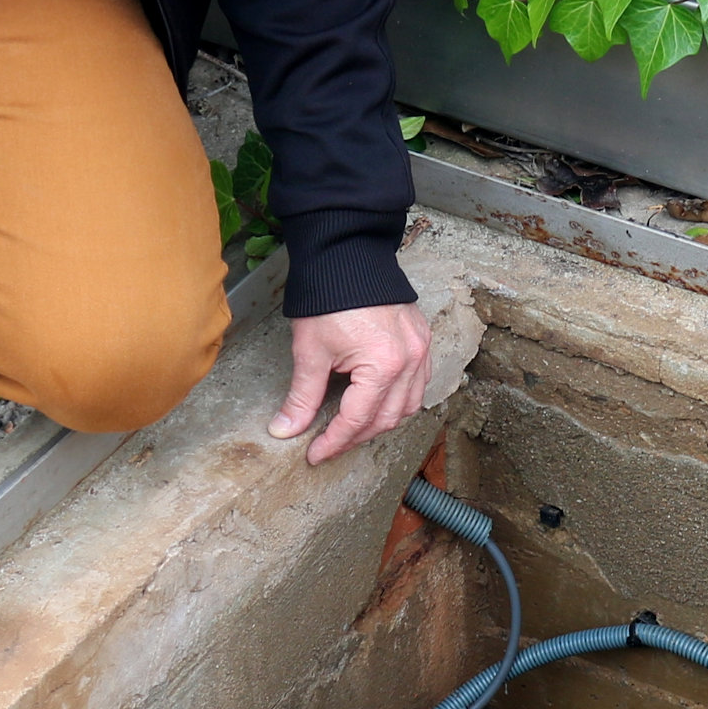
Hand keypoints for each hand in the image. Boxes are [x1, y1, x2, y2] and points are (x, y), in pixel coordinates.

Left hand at [270, 302, 432, 463]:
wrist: (347, 254)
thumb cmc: (328, 297)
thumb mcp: (310, 351)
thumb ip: (301, 397)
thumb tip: (285, 430)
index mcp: (383, 365)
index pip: (358, 420)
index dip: (334, 442)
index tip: (315, 454)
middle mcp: (411, 360)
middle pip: (386, 419)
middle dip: (356, 436)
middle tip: (328, 444)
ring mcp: (421, 349)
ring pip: (408, 405)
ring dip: (381, 421)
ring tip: (352, 427)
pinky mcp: (422, 338)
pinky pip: (419, 383)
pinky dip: (400, 399)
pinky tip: (379, 400)